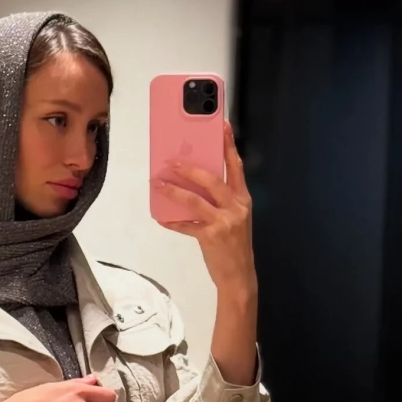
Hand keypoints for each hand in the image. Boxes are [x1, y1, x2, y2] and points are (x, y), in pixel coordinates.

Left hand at [152, 120, 256, 303]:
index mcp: (243, 199)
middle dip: (190, 169)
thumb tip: (194, 185)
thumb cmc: (234, 246)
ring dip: (173, 191)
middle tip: (172, 161)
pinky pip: (186, 225)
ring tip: (158, 183)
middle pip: (211, 180)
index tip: (222, 126)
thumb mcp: (234, 219)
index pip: (236, 167)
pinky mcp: (211, 236)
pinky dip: (172, 222)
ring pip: (195, 200)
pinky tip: (161, 218)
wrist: (239, 276)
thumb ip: (221, 201)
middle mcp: (236, 207)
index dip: (229, 145)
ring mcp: (224, 221)